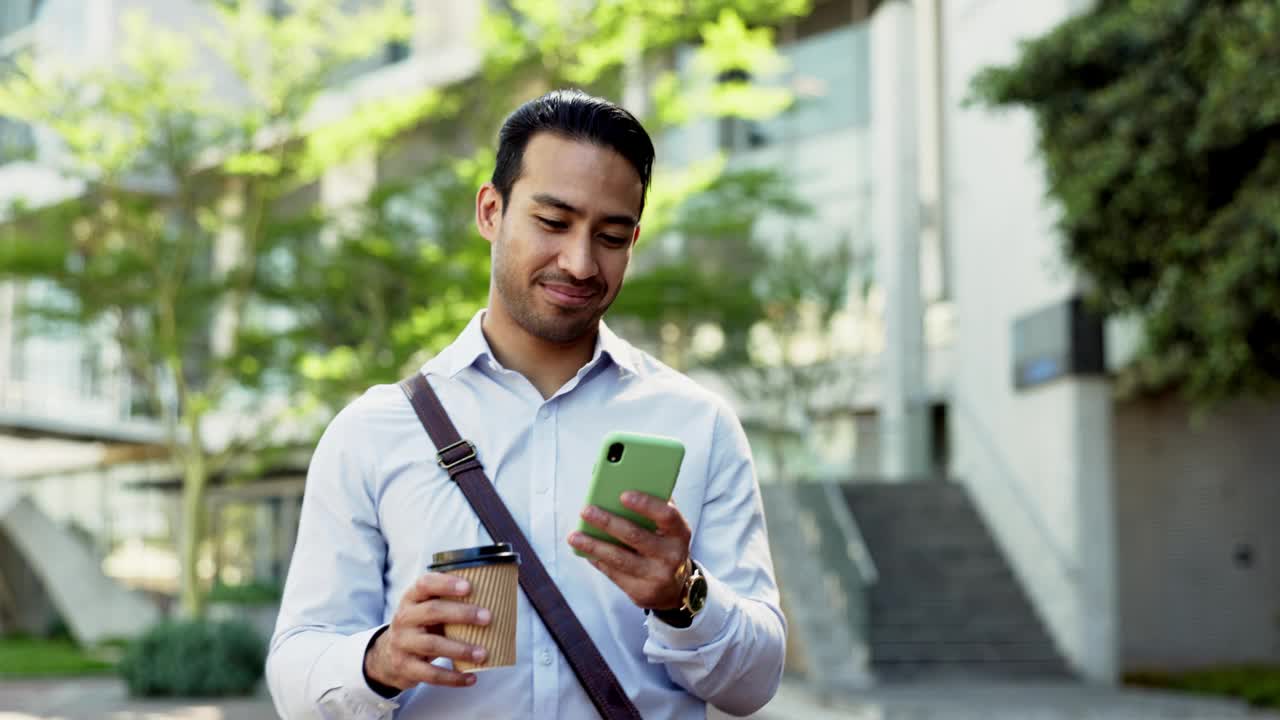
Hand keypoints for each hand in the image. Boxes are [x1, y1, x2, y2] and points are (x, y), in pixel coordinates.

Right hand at [364, 572, 491, 690]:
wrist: (387, 655)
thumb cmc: (420, 626)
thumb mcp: (426, 609)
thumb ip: (449, 602)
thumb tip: (495, 596)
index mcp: (412, 598)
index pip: (425, 584)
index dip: (446, 583)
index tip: (469, 587)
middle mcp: (404, 618)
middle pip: (432, 611)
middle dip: (462, 614)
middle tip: (488, 618)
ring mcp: (403, 643)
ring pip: (433, 645)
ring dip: (460, 649)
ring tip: (483, 654)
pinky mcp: (406, 667)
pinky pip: (431, 674)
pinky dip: (453, 678)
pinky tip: (471, 678)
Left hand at [568, 491, 691, 610]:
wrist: (676, 587)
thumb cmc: (665, 545)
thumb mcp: (668, 528)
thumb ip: (653, 507)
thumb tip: (620, 485)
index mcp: (679, 533)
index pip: (666, 516)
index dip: (646, 504)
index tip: (622, 494)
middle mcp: (672, 556)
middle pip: (635, 536)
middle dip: (608, 522)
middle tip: (586, 510)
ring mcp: (657, 577)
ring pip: (619, 558)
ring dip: (594, 545)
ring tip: (574, 536)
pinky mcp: (641, 592)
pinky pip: (614, 574)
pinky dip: (597, 560)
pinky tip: (585, 550)